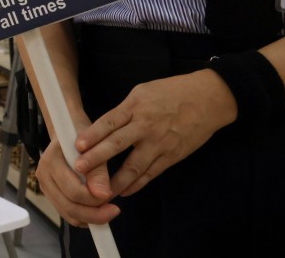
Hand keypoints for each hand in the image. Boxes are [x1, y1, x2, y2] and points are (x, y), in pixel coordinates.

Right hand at [35, 138, 119, 227]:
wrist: (68, 132)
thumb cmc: (83, 136)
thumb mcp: (94, 148)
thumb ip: (98, 172)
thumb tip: (103, 195)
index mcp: (51, 161)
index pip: (74, 191)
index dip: (95, 199)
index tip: (112, 195)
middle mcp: (43, 175)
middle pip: (69, 206)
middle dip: (94, 213)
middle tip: (114, 210)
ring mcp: (45, 186)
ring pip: (67, 213)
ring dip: (90, 217)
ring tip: (108, 211)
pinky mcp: (51, 193)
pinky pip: (66, 212)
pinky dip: (83, 216)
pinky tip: (98, 210)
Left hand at [72, 70, 236, 196]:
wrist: (208, 99)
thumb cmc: (172, 92)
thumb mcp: (142, 92)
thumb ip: (123, 110)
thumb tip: (102, 127)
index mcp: (135, 106)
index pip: (109, 122)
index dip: (92, 134)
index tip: (77, 145)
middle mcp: (146, 125)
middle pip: (117, 143)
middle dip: (97, 158)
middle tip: (79, 169)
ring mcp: (160, 143)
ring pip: (134, 165)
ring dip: (116, 180)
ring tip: (100, 191)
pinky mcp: (172, 156)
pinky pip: (151, 173)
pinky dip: (137, 184)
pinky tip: (124, 191)